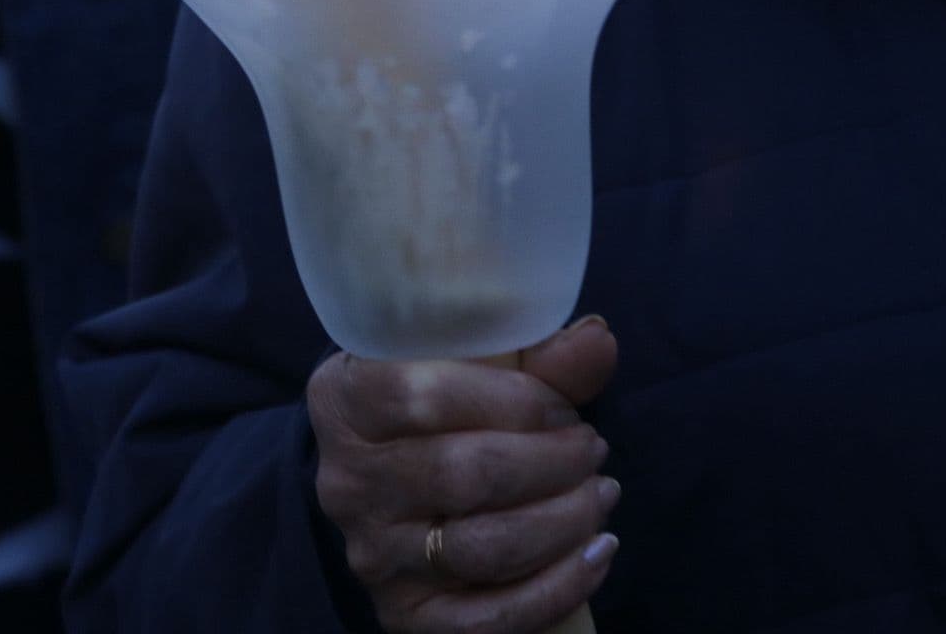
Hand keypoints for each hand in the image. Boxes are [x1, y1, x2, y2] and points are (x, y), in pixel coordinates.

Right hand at [307, 315, 620, 633]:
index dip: (516, 402)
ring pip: (481, 547)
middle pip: (463, 474)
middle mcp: (347, 480)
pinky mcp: (405, 613)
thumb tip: (596, 340)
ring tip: (599, 495)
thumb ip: (537, 355)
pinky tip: (596, 553)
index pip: (426, 395)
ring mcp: (373, 554)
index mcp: (345, 398)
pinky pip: (488, 619)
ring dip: (563, 521)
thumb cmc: (446, 408)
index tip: (566, 407)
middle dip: (551, 463)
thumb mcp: (473, 366)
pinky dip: (558, 586)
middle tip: (592, 451)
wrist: (397, 482)